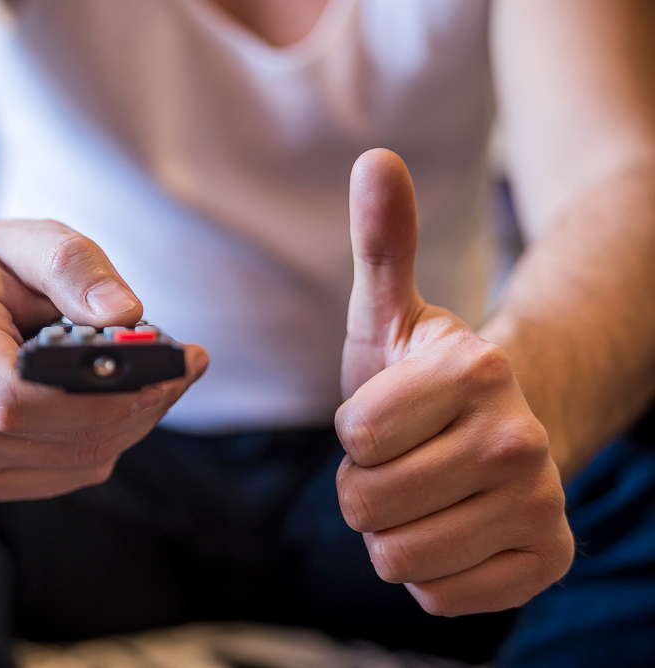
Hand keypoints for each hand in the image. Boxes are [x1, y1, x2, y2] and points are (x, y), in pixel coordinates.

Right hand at [0, 219, 207, 500]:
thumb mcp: (26, 240)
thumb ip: (74, 267)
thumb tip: (127, 313)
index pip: (16, 398)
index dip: (95, 400)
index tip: (157, 376)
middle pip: (56, 435)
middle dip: (137, 406)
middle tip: (185, 367)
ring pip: (73, 460)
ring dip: (132, 424)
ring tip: (160, 381)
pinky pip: (68, 474)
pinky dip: (109, 443)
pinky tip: (120, 407)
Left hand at [336, 150, 574, 615]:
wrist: (494, 430)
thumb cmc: (421, 377)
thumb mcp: (391, 312)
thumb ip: (382, 242)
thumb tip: (374, 158)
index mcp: (477, 368)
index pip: (357, 437)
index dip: (357, 432)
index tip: (386, 415)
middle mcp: (521, 437)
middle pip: (368, 505)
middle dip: (367, 487)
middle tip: (403, 459)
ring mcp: (541, 503)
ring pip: (398, 557)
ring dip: (393, 530)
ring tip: (424, 492)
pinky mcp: (546, 560)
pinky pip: (439, 597)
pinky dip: (431, 571)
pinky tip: (454, 528)